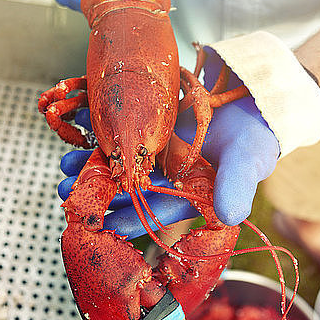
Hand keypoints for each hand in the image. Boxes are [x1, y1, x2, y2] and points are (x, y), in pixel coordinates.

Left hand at [58, 51, 279, 236]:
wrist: (252, 94)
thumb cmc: (255, 135)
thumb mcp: (248, 161)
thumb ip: (237, 186)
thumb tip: (230, 216)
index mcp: (188, 192)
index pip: (157, 210)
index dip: (131, 218)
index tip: (103, 225)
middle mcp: (169, 174)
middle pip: (130, 188)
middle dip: (100, 192)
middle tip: (69, 196)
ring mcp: (157, 149)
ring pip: (120, 160)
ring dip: (93, 164)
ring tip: (64, 168)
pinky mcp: (150, 124)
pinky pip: (122, 129)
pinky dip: (102, 130)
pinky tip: (79, 133)